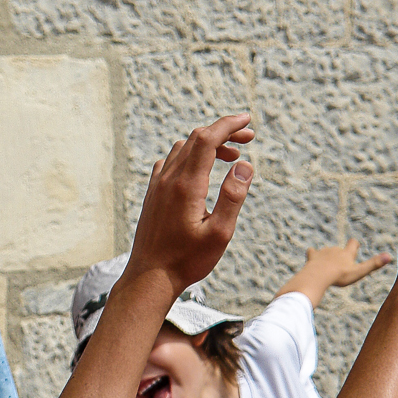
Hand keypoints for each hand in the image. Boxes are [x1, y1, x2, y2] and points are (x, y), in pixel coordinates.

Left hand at [124, 114, 254, 297]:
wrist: (150, 276)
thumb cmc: (187, 260)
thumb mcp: (219, 233)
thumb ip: (233, 197)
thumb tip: (245, 165)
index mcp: (187, 185)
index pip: (207, 139)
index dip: (228, 125)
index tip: (247, 120)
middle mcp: (169, 179)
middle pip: (196, 139)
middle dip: (223, 132)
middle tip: (248, 138)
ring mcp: (157, 185)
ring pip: (182, 148)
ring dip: (207, 145)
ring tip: (230, 157)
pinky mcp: (152, 194)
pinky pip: (170, 162)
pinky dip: (189, 156)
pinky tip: (200, 171)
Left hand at [308, 241, 392, 289]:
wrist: (319, 274)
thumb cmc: (340, 275)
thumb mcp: (359, 272)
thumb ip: (373, 264)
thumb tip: (390, 256)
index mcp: (347, 253)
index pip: (352, 243)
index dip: (354, 244)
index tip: (355, 244)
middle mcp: (335, 250)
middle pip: (338, 249)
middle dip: (340, 254)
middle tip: (340, 265)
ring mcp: (323, 252)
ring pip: (326, 251)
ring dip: (327, 256)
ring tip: (327, 267)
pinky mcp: (312, 257)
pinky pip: (311, 252)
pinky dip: (312, 254)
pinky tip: (311, 257)